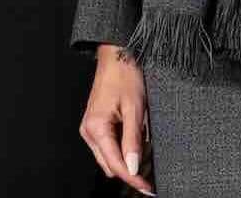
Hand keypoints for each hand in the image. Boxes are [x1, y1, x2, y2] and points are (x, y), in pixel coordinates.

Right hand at [80, 45, 153, 195]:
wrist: (117, 55)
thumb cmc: (126, 76)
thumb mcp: (135, 109)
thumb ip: (133, 140)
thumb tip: (132, 169)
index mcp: (96, 128)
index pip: (115, 164)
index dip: (133, 179)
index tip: (148, 189)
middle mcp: (89, 131)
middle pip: (110, 165)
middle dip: (130, 171)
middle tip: (151, 177)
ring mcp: (90, 128)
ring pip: (108, 158)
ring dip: (126, 160)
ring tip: (146, 156)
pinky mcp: (96, 125)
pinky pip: (109, 146)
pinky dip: (122, 149)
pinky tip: (136, 144)